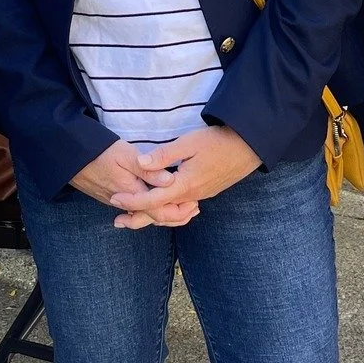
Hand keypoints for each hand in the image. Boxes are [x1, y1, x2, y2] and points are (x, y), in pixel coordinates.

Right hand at [71, 141, 199, 228]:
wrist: (69, 157)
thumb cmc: (98, 152)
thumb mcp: (125, 155)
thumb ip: (148, 169)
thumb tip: (171, 180)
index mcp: (132, 193)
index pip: (160, 212)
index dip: (179, 210)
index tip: (194, 203)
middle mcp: (126, 203)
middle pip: (155, 218)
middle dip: (176, 216)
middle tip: (194, 209)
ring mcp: (118, 202)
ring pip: (145, 216)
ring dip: (165, 213)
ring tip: (183, 208)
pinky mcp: (113, 198)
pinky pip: (136, 211)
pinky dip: (152, 209)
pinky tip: (159, 201)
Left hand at [108, 126, 260, 224]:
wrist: (249, 147)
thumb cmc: (218, 141)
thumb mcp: (189, 143)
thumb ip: (164, 155)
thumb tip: (140, 163)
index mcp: (184, 185)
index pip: (152, 200)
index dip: (131, 202)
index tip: (114, 200)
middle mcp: (191, 195)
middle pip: (160, 214)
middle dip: (137, 218)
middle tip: (117, 221)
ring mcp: (200, 195)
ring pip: (172, 213)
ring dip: (152, 216)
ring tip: (135, 216)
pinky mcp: (206, 192)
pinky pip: (182, 209)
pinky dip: (167, 211)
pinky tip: (163, 205)